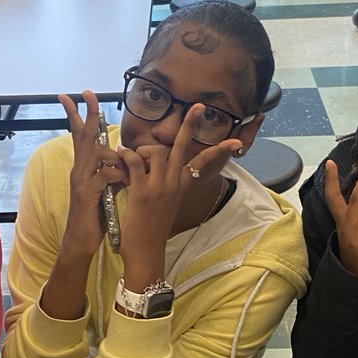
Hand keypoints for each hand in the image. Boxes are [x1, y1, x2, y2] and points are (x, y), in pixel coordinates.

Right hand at [58, 91, 126, 260]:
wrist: (81, 241)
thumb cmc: (95, 215)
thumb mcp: (106, 189)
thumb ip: (113, 172)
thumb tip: (126, 160)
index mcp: (85, 167)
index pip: (83, 135)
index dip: (83, 114)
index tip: (82, 94)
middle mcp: (80, 170)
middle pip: (84, 135)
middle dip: (87, 113)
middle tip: (86, 92)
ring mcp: (81, 181)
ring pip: (96, 153)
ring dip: (114, 155)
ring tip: (127, 171)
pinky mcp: (86, 195)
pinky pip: (104, 176)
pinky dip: (118, 176)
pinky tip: (125, 183)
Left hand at [117, 104, 239, 288]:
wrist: (146, 253)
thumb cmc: (153, 229)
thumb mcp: (166, 204)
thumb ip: (166, 183)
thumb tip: (158, 166)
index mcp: (182, 186)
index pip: (204, 162)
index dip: (220, 150)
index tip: (238, 141)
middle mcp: (174, 183)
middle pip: (184, 146)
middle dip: (192, 124)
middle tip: (199, 105)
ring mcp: (160, 187)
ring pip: (156, 150)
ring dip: (141, 149)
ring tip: (128, 156)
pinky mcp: (142, 192)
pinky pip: (134, 161)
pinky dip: (125, 154)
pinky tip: (119, 153)